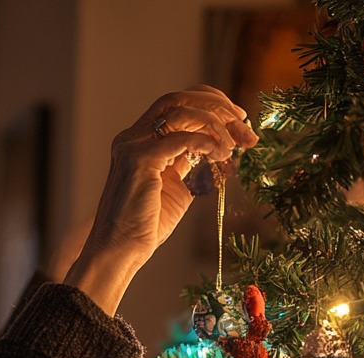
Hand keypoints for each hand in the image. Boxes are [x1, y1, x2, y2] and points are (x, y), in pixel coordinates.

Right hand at [64, 86, 257, 315]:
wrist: (120, 252)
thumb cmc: (145, 226)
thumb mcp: (176, 187)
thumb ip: (191, 163)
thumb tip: (220, 147)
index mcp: (139, 141)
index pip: (175, 104)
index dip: (209, 103)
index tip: (237, 118)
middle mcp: (132, 137)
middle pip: (178, 98)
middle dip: (217, 106)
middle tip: (243, 124)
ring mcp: (133, 146)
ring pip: (180, 111)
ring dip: (215, 124)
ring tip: (234, 147)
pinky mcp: (139, 160)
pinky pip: (181, 138)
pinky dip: (206, 143)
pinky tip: (220, 156)